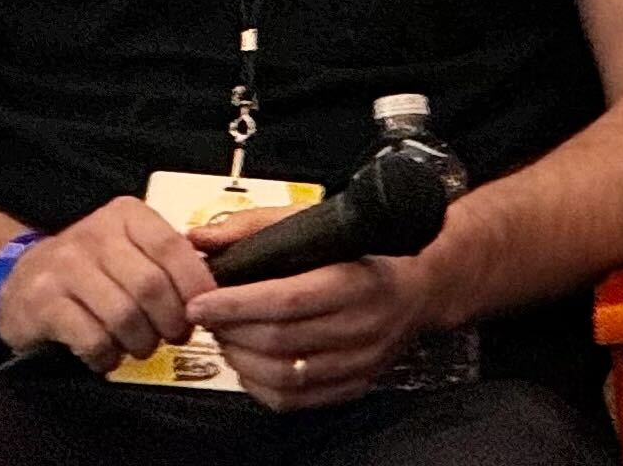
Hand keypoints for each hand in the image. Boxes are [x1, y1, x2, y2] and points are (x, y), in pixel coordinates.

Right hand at [0, 197, 212, 369]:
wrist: (16, 280)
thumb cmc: (87, 269)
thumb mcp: (127, 249)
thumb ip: (166, 260)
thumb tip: (213, 292)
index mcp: (125, 215)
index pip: (172, 247)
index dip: (195, 285)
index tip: (203, 311)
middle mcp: (94, 233)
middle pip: (151, 287)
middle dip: (170, 322)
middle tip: (172, 337)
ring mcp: (65, 267)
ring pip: (124, 315)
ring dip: (140, 342)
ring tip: (139, 347)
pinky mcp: (43, 302)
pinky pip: (92, 338)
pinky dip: (107, 356)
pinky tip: (105, 356)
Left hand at [186, 208, 436, 411]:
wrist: (419, 288)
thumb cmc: (364, 251)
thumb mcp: (315, 222)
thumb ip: (255, 227)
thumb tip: (202, 238)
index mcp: (355, 279)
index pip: (287, 299)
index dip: (237, 304)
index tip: (202, 301)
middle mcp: (362, 324)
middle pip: (280, 340)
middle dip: (231, 330)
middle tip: (207, 316)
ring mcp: (360, 360)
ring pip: (285, 375)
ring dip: (242, 359)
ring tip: (226, 337)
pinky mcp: (354, 384)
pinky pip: (297, 400)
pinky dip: (261, 387)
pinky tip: (249, 365)